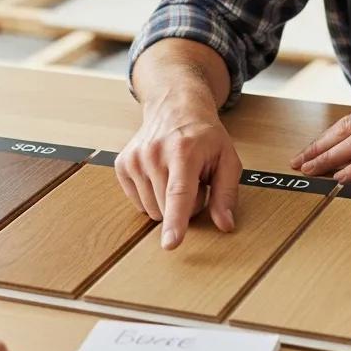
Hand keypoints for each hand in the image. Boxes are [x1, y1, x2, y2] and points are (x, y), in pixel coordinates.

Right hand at [115, 90, 241, 249]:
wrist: (175, 107)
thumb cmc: (204, 136)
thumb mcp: (227, 159)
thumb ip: (227, 193)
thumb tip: (225, 224)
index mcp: (184, 152)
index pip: (179, 194)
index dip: (176, 221)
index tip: (169, 244)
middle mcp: (154, 154)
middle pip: (166, 209)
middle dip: (185, 206)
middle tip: (194, 181)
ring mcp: (135, 159)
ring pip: (151, 210)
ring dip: (168, 203)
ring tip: (177, 177)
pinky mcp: (122, 164)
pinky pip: (138, 203)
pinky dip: (153, 196)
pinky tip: (161, 176)